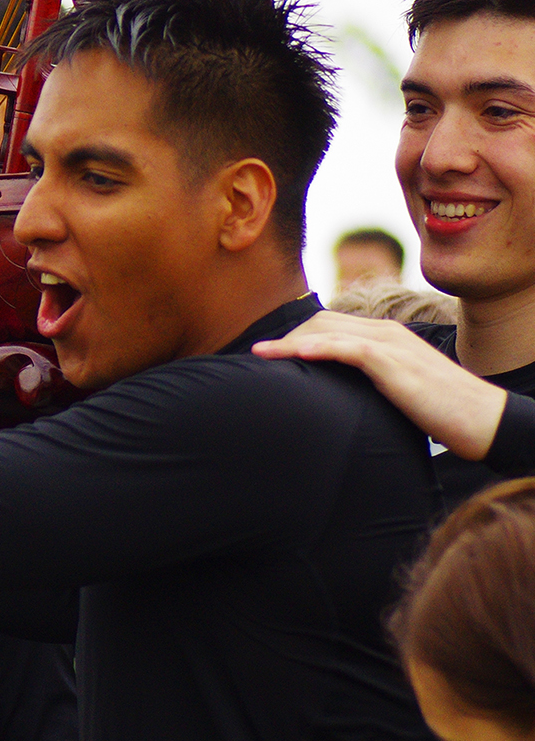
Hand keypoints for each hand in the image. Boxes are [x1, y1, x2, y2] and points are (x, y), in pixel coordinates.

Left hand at [253, 310, 508, 459]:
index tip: (270, 354)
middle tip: (258, 356)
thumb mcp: (396, 389)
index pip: (330, 324)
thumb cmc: (438, 410)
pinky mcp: (394, 363)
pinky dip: (319, 349)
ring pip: (328, 331)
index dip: (296, 337)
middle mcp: (385, 332)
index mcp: (384, 336)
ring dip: (290, 342)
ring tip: (261, 354)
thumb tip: (336, 397)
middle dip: (286, 337)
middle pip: (321, 321)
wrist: (481, 418)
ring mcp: (390, 345)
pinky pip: (349, 348)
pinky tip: (295, 355)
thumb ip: (368, 383)